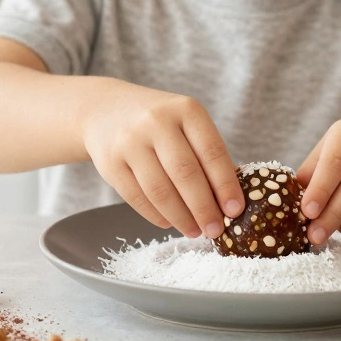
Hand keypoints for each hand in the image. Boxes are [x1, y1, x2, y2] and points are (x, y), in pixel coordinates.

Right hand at [81, 80, 243, 237]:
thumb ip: (205, 154)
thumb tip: (226, 201)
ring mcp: (129, 142)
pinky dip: (157, 216)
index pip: (212, 151)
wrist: (105, 109)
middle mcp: (156, 122)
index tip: (235, 210)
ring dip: (181, 217)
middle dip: (204, 208)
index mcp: (186, 110)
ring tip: (194, 231)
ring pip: (160, 190)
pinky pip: (137, 198)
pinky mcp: (110, 163)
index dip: (225, 185)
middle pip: (185, 173)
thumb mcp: (184, 122)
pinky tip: (169, 222)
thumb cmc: (158, 122)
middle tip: (215, 230)